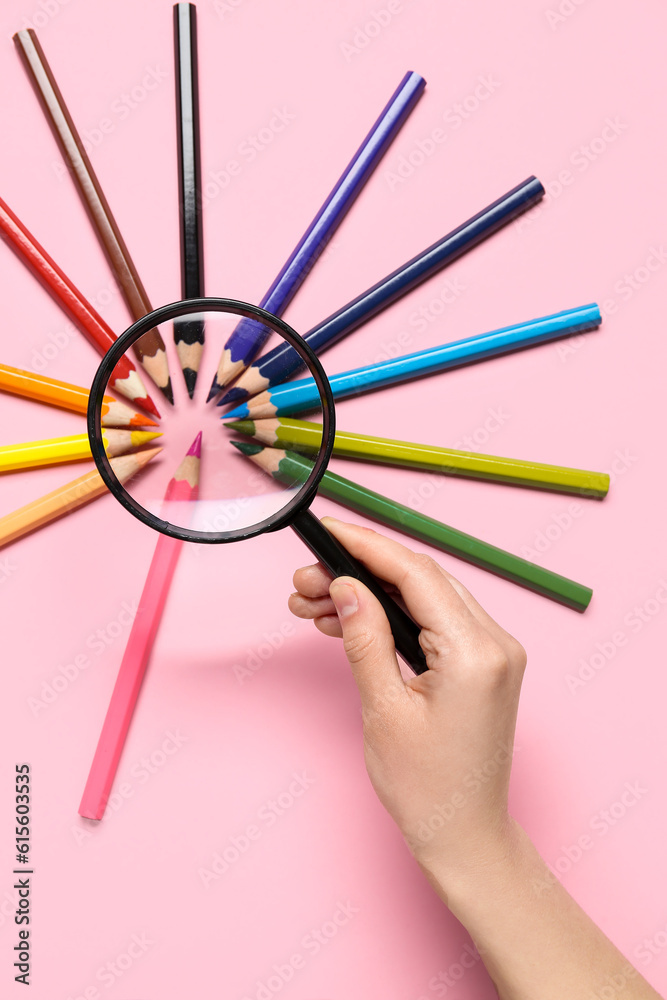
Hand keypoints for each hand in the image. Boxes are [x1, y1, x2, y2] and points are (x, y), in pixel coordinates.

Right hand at [289, 517, 526, 888]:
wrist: (466, 836)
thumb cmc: (428, 790)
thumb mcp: (384, 711)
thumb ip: (366, 639)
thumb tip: (348, 585)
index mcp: (476, 653)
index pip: (416, 574)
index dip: (366, 546)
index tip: (328, 530)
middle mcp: (495, 643)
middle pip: (420, 580)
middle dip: (358, 572)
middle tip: (304, 581)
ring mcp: (494, 652)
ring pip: (424, 598)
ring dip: (370, 595)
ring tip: (313, 604)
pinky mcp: (482, 664)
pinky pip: (434, 622)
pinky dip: (392, 617)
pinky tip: (347, 620)